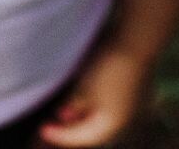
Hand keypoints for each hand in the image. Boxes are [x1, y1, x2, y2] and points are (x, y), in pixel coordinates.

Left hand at [35, 44, 151, 146]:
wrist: (136, 40)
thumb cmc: (108, 67)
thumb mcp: (84, 88)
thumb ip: (72, 105)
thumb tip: (64, 114)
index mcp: (113, 125)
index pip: (82, 138)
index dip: (61, 135)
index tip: (42, 129)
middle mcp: (125, 120)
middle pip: (94, 130)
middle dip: (73, 129)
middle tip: (53, 124)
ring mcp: (131, 106)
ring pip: (102, 118)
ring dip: (83, 116)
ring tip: (64, 110)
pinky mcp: (133, 91)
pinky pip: (109, 105)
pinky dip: (93, 105)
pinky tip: (83, 96)